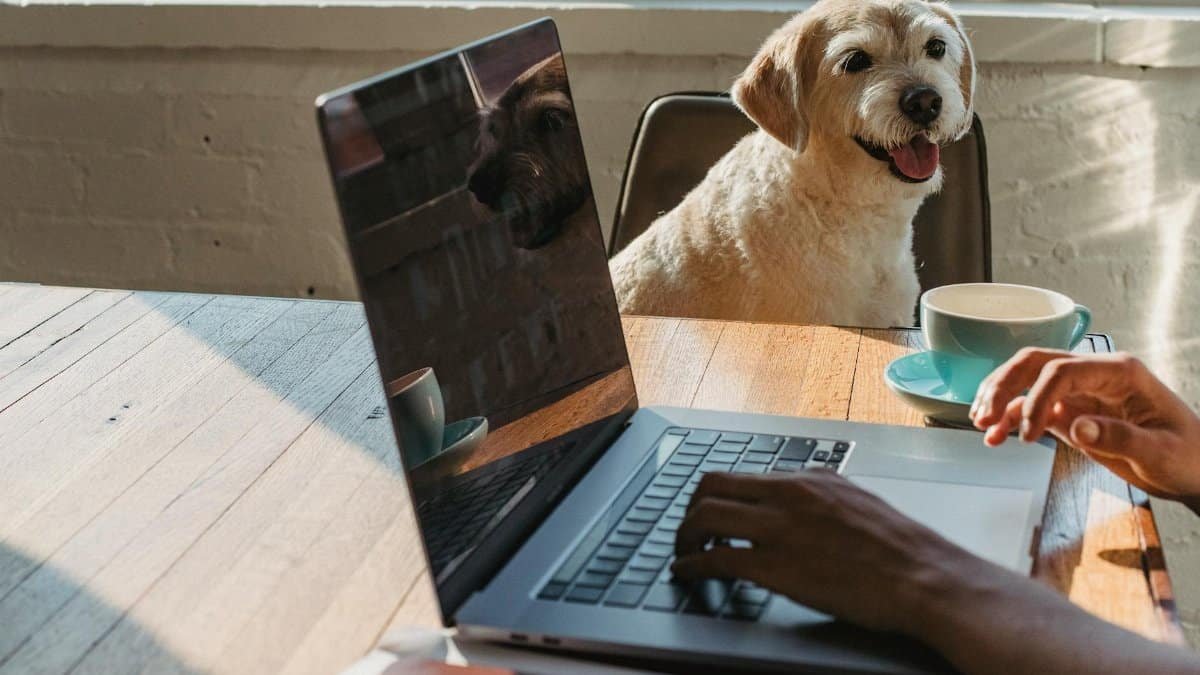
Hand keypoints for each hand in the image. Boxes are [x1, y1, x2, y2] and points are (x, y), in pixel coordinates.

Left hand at [671, 470, 983, 634]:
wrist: (925, 578)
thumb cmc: (902, 550)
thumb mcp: (858, 502)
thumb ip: (823, 495)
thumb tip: (803, 496)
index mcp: (809, 480)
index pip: (741, 474)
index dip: (714, 495)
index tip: (706, 510)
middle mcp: (789, 495)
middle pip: (712, 486)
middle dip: (689, 509)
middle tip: (686, 531)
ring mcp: (780, 528)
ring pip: (705, 516)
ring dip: (684, 536)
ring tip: (683, 553)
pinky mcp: (776, 566)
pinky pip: (716, 557)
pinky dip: (692, 565)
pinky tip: (688, 574)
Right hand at [971, 349, 1199, 505]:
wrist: (1197, 470)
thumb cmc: (1189, 456)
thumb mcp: (1161, 452)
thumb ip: (1120, 437)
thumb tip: (1076, 426)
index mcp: (1119, 372)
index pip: (1061, 370)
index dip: (1038, 399)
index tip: (1029, 435)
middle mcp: (1094, 375)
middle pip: (1035, 364)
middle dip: (1003, 386)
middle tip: (983, 416)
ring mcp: (1080, 392)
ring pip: (1026, 380)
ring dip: (1000, 398)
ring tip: (981, 424)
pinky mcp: (1071, 412)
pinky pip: (1032, 407)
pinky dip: (1010, 419)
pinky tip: (995, 437)